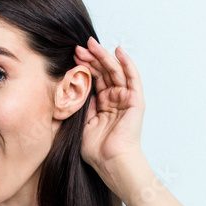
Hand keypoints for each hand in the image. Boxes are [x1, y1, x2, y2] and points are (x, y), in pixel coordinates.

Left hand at [73, 37, 145, 182]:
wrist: (110, 161)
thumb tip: (70, 87)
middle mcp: (114, 99)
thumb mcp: (80, 122)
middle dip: (90, 58)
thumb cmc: (96, 149)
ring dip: (103, 56)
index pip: (93, 80)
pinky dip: (126, 63)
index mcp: (102, 105)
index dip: (83, 67)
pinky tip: (118, 50)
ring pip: (115, 71)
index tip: (71, 57)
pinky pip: (132, 77)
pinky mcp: (135, 100)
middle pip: (103, 72)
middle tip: (78, 47)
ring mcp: (125, 99)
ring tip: (91, 44)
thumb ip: (78, 105)